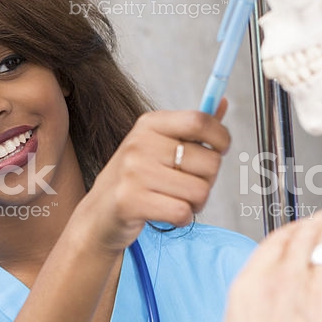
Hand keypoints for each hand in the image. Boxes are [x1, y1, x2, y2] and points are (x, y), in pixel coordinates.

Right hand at [78, 100, 230, 253]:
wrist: (98, 214)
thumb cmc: (135, 179)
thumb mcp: (158, 146)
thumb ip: (192, 128)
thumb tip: (223, 103)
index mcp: (149, 124)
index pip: (199, 121)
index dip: (220, 138)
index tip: (220, 150)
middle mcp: (140, 144)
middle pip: (209, 161)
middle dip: (207, 180)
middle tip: (186, 186)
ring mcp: (133, 173)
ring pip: (199, 191)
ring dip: (195, 204)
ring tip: (174, 200)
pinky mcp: (130, 202)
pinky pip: (182, 212)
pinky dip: (182, 219)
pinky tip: (167, 215)